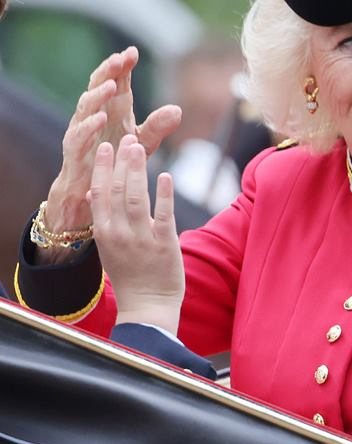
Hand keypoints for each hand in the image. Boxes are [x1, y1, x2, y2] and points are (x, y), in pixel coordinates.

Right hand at [42, 47, 181, 259]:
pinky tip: (100, 118)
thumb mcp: (142, 144)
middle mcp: (95, 117)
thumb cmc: (116, 163)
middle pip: (98, 88)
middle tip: (119, 58)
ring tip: (111, 86)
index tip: (133, 52)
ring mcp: (82, 133)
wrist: (93, 195)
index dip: (122, 67)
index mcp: (113, 112)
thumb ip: (158, 126)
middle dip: (108, 72)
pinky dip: (88, 126)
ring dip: (97, 96)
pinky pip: (78, 136)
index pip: (116, 83)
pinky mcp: (74, 153)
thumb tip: (178, 109)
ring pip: (85, 108)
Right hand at [89, 135, 184, 335]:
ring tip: (140, 147)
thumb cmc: (130, 275)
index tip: (104, 147)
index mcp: (103, 233)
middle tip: (125, 136)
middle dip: (120, 162)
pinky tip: (165, 174)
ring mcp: (141, 238)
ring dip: (138, 170)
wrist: (147, 307)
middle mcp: (119, 233)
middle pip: (117, 190)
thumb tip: (95, 193)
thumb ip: (105, 221)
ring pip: (137, 197)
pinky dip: (164, 193)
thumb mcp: (109, 247)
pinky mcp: (164, 243)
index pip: (98, 194)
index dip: (101, 169)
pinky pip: (163, 214)